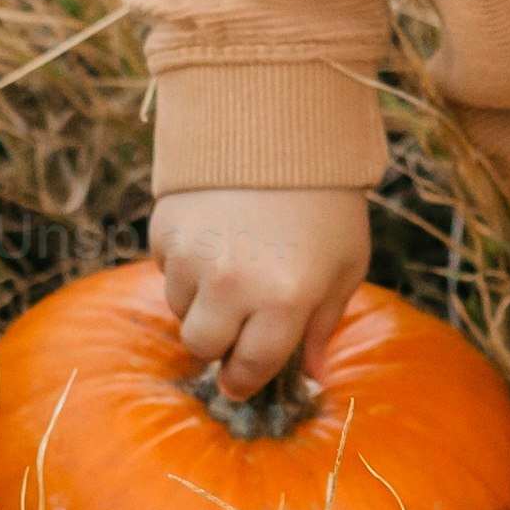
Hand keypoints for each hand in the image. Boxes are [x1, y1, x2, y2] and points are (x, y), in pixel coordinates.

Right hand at [149, 186, 371, 404]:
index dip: (244, 380)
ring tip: (232, 263)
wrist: (283, 128)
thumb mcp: (345, 265)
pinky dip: (184, 263)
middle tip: (236, 322)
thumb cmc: (326, 203)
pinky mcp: (165, 229)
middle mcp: (233, 285)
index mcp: (285, 300)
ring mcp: (193, 257)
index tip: (240, 381)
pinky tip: (215, 234)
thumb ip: (324, 324)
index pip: (250, 368)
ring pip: (179, 309)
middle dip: (218, 342)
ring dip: (200, 300)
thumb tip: (309, 374)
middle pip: (202, 346)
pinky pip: (165, 269)